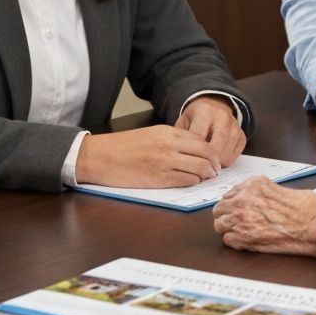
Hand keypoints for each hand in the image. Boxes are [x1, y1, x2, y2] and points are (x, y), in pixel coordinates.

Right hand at [75, 126, 223, 187]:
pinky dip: (193, 182)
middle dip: (214, 163)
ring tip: (206, 176)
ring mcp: (165, 162)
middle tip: (216, 169)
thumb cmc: (123, 146)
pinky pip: (186, 181)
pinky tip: (191, 181)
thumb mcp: (151, 134)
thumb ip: (172, 139)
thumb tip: (193, 148)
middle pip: (205, 153)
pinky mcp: (159, 179)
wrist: (100, 157)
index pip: (201, 140)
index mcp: (167, 132)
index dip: (211, 150)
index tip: (214, 157)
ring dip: (206, 174)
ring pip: (199, 169)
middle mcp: (169, 145)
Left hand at [175, 94, 245, 166]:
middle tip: (197, 170)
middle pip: (215, 147)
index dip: (192, 153)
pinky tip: (215, 160)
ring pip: (225, 154)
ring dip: (214, 164)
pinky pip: (233, 157)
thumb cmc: (195, 118)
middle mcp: (222, 117)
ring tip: (205, 165)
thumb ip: (182, 139)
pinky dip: (223, 163)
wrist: (215, 106)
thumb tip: (182, 160)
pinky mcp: (242, 136)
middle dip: (205, 162)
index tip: (186, 163)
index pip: (199, 137)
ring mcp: (234, 127)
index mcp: (204, 111)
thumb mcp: (183, 122)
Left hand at [213, 176, 315, 256]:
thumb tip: (252, 202)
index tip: (237, 210)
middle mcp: (243, 199)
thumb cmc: (304, 208)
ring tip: (243, 233)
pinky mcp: (242, 237)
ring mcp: (240, 218)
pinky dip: (236, 242)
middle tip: (237, 223)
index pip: (229, 194)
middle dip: (227, 216)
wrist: (312, 224)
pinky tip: (248, 241)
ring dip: (229, 229)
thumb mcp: (279, 190)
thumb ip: (260, 194)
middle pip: (219, 209)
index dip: (234, 205)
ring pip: (220, 225)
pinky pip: (228, 240)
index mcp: (252, 185)